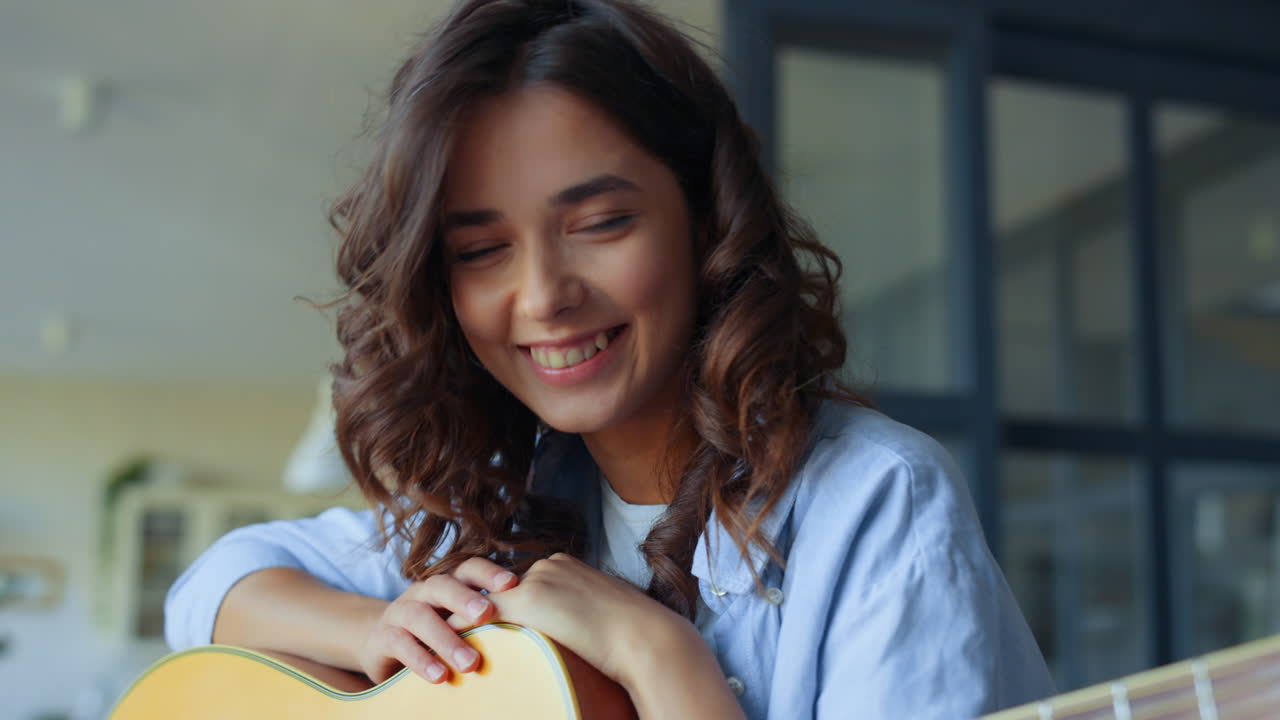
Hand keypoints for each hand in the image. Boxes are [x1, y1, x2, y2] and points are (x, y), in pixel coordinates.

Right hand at [358, 557, 517, 683]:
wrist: (382, 641)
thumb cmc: (435, 629)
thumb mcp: (458, 619)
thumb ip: (486, 617)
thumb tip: (535, 626)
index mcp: (448, 582)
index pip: (468, 568)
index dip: (489, 573)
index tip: (513, 583)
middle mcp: (424, 591)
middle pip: (443, 585)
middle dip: (465, 598)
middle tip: (488, 614)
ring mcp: (401, 611)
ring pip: (421, 617)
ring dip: (446, 639)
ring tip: (470, 663)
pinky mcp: (384, 636)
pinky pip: (401, 644)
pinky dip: (422, 660)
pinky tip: (440, 676)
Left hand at [454, 553, 696, 691]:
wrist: (645, 638)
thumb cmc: (635, 637)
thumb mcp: (603, 618)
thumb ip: (581, 617)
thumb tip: (580, 635)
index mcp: (566, 567)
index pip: (522, 583)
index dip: (502, 602)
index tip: (484, 618)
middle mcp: (548, 565)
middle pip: (499, 587)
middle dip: (476, 606)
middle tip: (452, 622)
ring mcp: (536, 579)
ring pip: (485, 598)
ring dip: (463, 616)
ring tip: (441, 633)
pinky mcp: (526, 600)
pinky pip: (479, 612)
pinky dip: (459, 625)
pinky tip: (444, 640)